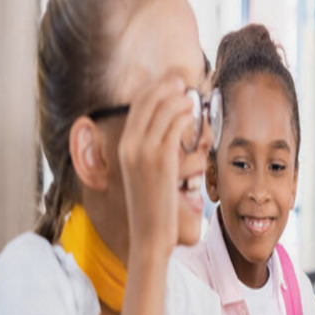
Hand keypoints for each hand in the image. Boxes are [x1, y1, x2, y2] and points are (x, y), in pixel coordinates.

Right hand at [117, 76, 193, 256]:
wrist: (149, 233)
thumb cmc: (152, 208)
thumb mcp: (142, 176)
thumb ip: (147, 155)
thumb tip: (162, 141)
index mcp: (123, 147)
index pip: (136, 107)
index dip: (153, 90)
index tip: (168, 82)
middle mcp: (130, 146)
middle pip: (147, 103)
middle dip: (165, 87)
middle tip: (182, 81)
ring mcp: (144, 153)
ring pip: (162, 112)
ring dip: (178, 99)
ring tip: (190, 97)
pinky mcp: (161, 161)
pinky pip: (172, 129)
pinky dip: (183, 115)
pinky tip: (192, 113)